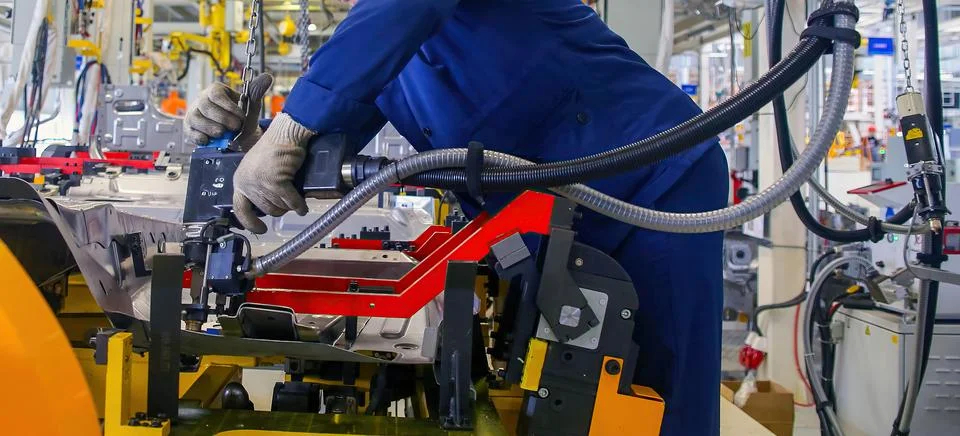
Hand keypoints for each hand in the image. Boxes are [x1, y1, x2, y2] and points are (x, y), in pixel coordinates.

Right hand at [184, 74, 272, 150]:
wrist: (236, 136)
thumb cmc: (241, 118)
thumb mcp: (250, 105)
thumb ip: (256, 92)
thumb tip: (268, 76)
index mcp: (215, 91)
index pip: (217, 95)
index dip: (229, 108)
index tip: (242, 118)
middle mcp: (202, 100)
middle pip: (206, 106)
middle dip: (222, 118)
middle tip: (236, 127)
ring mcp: (194, 114)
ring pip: (195, 118)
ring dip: (210, 128)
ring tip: (223, 134)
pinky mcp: (189, 128)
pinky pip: (189, 131)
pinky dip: (199, 137)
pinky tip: (210, 140)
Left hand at [232, 112, 315, 233]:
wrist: (286, 133)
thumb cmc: (276, 148)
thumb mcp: (258, 169)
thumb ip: (257, 186)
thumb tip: (267, 207)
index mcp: (240, 180)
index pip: (240, 209)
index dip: (250, 222)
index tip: (260, 229)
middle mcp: (246, 183)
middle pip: (266, 210)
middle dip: (280, 207)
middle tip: (288, 199)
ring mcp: (260, 183)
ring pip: (279, 207)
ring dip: (290, 204)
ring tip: (295, 194)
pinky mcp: (275, 181)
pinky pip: (290, 202)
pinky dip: (299, 205)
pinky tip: (303, 207)